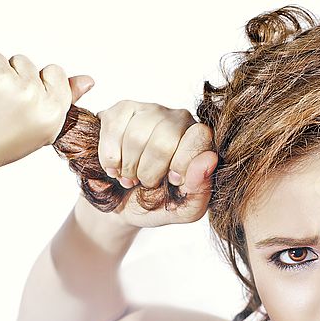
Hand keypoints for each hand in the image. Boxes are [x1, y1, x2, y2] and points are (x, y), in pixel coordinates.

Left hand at [0, 50, 94, 180]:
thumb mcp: (38, 129)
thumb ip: (63, 100)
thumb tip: (89, 80)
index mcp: (52, 112)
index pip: (55, 72)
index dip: (36, 84)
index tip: (20, 105)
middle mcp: (31, 95)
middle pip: (24, 62)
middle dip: (9, 78)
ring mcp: (1, 81)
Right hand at [96, 100, 217, 226]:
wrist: (123, 205)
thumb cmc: (158, 205)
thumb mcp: (185, 210)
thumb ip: (202, 190)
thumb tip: (209, 159)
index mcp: (200, 140)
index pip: (199, 136)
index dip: (182, 163)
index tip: (173, 181)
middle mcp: (178, 119)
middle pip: (163, 141)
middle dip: (149, 172)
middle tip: (146, 183)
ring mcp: (150, 110)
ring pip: (136, 137)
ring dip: (128, 168)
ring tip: (130, 177)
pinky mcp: (122, 110)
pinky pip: (114, 130)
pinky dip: (110, 158)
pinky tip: (115, 167)